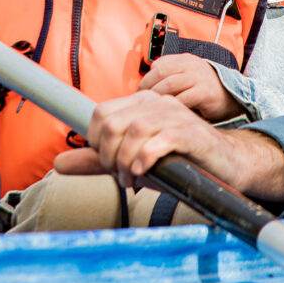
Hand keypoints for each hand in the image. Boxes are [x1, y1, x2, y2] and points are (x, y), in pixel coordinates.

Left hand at [53, 89, 283, 201]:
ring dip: (125, 163)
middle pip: (111, 124)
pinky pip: (157, 142)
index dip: (95, 143)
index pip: (100, 114)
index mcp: (140, 103)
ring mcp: (174, 115)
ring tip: (133, 180)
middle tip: (121, 176)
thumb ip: (96, 161)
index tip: (107, 163)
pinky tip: (144, 173)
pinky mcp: (189, 133)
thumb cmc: (176, 162)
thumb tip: (57, 164)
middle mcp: (155, 102)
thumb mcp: (132, 161)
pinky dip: (144, 160)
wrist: (225, 165)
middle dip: (108, 157)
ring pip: (132, 133)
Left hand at [138, 53, 242, 121]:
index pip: (158, 65)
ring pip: (169, 85)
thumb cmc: (205, 92)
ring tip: (151, 110)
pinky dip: (171, 107)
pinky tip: (166, 116)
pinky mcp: (205, 92)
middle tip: (140, 104)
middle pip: (160, 73)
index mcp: (185, 60)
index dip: (146, 79)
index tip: (140, 93)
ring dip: (156, 98)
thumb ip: (170, 78)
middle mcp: (191, 65)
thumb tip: (144, 87)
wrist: (234, 99)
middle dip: (147, 88)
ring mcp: (199, 77)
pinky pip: (182, 99)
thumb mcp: (188, 78)